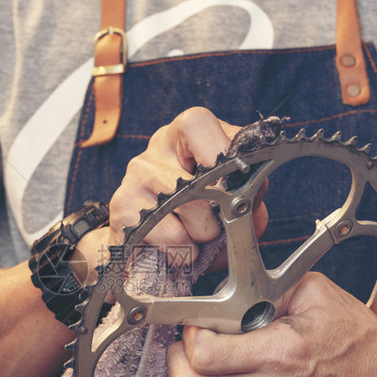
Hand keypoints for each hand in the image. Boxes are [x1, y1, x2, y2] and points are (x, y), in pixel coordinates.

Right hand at [107, 107, 268, 268]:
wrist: (152, 234)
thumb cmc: (199, 209)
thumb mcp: (231, 192)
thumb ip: (252, 192)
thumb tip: (256, 196)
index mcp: (184, 134)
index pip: (198, 125)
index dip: (221, 155)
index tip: (234, 185)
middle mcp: (155, 149)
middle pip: (195, 182)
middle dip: (215, 217)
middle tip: (216, 228)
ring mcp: (134, 177)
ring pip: (179, 211)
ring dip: (196, 238)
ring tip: (194, 240)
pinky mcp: (121, 208)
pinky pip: (163, 235)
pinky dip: (178, 252)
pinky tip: (174, 247)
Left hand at [167, 272, 376, 376]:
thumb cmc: (358, 340)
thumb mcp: (315, 293)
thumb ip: (265, 287)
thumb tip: (224, 290)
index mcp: (282, 354)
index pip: (203, 355)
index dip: (190, 337)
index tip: (198, 328)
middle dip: (180, 362)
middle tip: (190, 349)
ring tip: (223, 371)